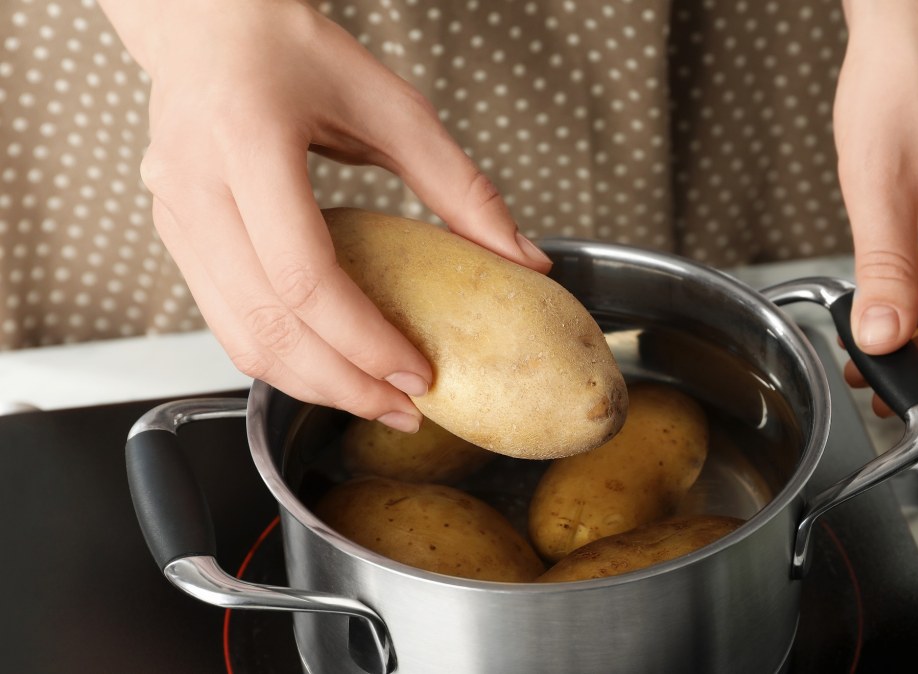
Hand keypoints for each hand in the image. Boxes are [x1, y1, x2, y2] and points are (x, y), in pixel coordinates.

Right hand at [98, 0, 551, 431]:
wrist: (205, 20)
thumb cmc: (292, 47)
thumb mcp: (391, 105)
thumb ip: (459, 185)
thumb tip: (523, 260)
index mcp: (249, 140)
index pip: (305, 274)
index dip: (365, 340)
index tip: (419, 374)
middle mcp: (195, 183)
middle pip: (267, 323)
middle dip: (341, 384)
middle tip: (404, 411)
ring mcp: (173, 212)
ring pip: (236, 335)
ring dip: (308, 384)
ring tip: (374, 402)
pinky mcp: (171, 232)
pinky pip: (222, 318)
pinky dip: (278, 355)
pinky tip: (329, 366)